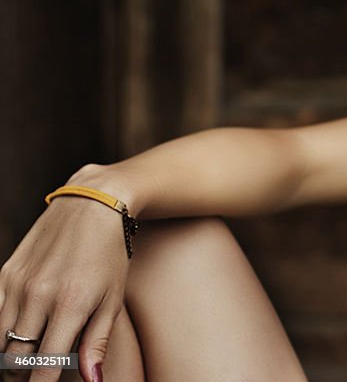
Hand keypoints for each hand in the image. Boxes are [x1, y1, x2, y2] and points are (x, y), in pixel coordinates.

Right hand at [0, 193, 130, 381]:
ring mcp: (18, 284)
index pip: (44, 365)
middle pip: (15, 358)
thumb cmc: (109, 255)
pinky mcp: (6, 273)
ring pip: (0, 340)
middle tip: (36, 374)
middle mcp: (39, 296)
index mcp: (70, 306)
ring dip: (10, 357)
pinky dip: (3, 330)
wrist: (93, 206)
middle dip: (23, 375)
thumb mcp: (112, 299)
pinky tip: (19, 333)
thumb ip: (96, 343)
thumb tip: (92, 380)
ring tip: (26, 361)